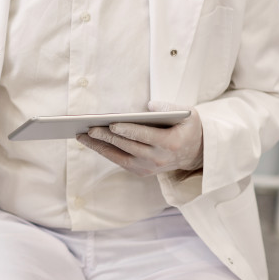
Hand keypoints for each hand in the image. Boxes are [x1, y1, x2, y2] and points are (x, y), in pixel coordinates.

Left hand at [76, 101, 203, 176]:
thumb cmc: (188, 127)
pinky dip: (105, 153)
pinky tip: (92, 143)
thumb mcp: (187, 113)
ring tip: (82, 136)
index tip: (111, 124)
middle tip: (89, 128)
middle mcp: (159, 158)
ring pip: (120, 158)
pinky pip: (120, 162)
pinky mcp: (143, 172)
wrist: (196, 152)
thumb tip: (147, 107)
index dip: (127, 130)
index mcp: (171, 143)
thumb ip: (168, 107)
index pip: (145, 136)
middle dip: (107, 137)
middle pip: (129, 147)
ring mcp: (150, 168)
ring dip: (100, 147)